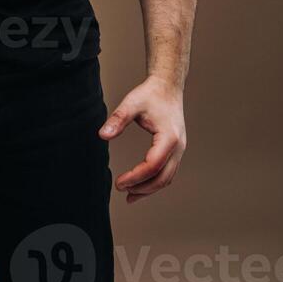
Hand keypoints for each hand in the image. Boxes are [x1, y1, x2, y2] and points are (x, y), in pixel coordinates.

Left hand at [98, 74, 186, 203]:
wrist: (168, 86)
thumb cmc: (151, 94)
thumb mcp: (132, 103)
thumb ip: (118, 119)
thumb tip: (102, 135)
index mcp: (169, 138)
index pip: (152, 165)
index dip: (135, 177)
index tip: (119, 182)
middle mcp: (178, 147)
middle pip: (163, 178)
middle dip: (142, 188)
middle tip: (122, 190)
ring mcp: (180, 150)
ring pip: (167, 178)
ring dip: (149, 189)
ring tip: (129, 195)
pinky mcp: (176, 150)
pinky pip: (167, 172)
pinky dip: (154, 181)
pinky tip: (141, 185)